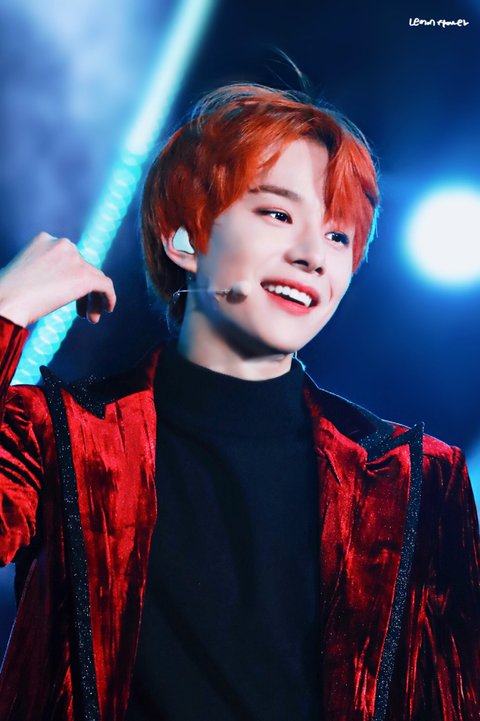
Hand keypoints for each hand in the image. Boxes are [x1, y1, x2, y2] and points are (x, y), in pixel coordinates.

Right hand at [0, 232, 115, 326]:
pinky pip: (106, 285)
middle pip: (83, 267)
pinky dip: (109, 297)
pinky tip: (107, 310)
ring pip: (95, 278)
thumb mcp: (22, 274)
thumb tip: (54, 285)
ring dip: (93, 299)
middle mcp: (62, 244)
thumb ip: (41, 272)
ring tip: (90, 318)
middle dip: (83, 291)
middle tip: (80, 313)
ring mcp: (75, 259)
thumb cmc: (6, 295)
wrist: (5, 302)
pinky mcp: (85, 276)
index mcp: (44, 239)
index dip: (69, 279)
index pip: (68, 258)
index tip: (66, 297)